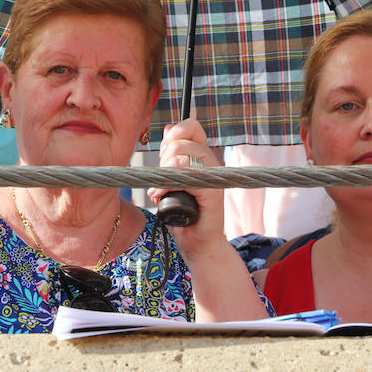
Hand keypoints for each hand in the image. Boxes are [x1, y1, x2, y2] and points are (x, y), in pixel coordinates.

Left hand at [150, 118, 225, 256]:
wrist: (198, 245)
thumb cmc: (184, 214)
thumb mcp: (173, 179)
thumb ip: (172, 155)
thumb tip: (168, 128)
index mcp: (203, 156)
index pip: (191, 126)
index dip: (174, 134)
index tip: (164, 154)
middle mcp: (212, 163)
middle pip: (182, 140)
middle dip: (163, 157)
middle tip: (159, 178)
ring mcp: (214, 178)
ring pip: (183, 156)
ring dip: (163, 172)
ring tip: (157, 190)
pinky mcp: (212, 194)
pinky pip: (186, 177)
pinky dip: (168, 185)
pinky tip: (160, 196)